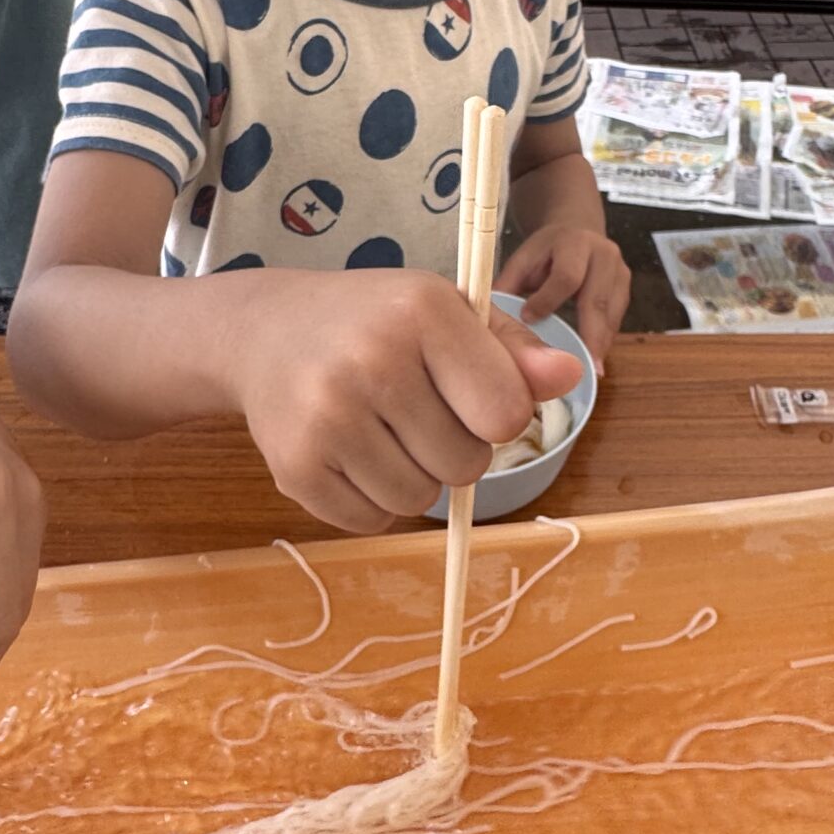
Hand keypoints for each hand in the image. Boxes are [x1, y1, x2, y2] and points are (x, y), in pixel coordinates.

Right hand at [230, 270, 581, 534]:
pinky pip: (373, 521)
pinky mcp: (294, 467)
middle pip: (466, 466)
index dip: (495, 415)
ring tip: (381, 430)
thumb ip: (512, 352)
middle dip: (453, 448)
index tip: (466, 393)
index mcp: (421, 313)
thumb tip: (572, 376)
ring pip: (420, 500)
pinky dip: (372, 500)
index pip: (505, 414)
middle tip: (414, 410)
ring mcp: (327, 417)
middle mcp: (371, 361)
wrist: (262, 331)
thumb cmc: (372, 322)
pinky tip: (350, 453)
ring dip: (413, 477)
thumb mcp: (444, 314)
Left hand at [497, 225, 630, 365]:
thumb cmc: (546, 251)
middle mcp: (603, 254)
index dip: (548, 300)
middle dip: (590, 335)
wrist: (577, 230)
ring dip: (601, 342)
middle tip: (586, 367)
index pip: (566, 276)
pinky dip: (605, 338)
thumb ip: (507, 285)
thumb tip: (486, 318)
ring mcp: (619, 270)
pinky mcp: (625, 286)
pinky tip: (595, 356)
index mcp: (574, 243)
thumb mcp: (523, 259)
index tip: (528, 320)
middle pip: (596, 299)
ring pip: (611, 312)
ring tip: (592, 370)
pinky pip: (617, 317)